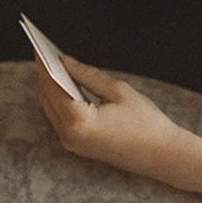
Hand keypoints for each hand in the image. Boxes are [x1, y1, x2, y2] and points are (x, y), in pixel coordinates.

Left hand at [35, 54, 190, 183]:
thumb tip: (65, 61)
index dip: (44, 65)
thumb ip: (87, 75)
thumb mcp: (118, 91)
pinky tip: (64, 84)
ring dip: (51, 87)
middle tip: (46, 51)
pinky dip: (60, 100)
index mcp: (78, 122)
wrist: (163, 156)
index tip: (39, 46)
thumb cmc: (146, 123)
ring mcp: (71, 144)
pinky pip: (60, 118)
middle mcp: (69, 136)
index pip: (52, 87)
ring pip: (51, 108)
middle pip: (47, 98)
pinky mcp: (77, 146)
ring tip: (54, 64)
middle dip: (46, 74)